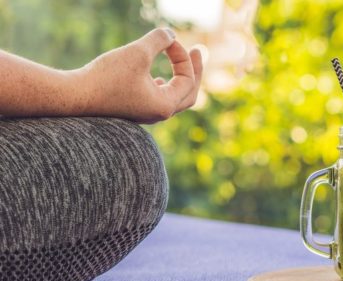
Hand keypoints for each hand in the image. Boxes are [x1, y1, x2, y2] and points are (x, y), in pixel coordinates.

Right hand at [78, 28, 202, 123]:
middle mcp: (158, 114)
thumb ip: (158, 40)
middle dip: (194, 71)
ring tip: (183, 63)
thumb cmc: (106, 77)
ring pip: (174, 98)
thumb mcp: (137, 53)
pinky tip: (159, 80)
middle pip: (189, 94)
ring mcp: (146, 114)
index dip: (183, 56)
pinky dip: (165, 87)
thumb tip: (170, 33)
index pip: (187, 79)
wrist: (73, 97)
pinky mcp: (133, 110)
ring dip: (181, 79)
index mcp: (165, 106)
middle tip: (198, 52)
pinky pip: (157, 101)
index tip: (169, 40)